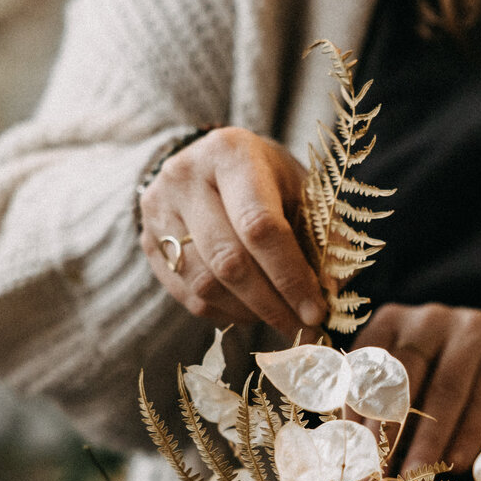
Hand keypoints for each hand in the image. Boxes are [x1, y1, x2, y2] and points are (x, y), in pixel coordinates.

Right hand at [138, 127, 326, 334]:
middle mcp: (185, 177)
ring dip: (248, 312)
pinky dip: (225, 313)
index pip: (260, 226)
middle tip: (301, 327)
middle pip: (229, 260)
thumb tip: (333, 290)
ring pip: (205, 284)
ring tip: (278, 317)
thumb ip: (323, 233)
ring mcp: (158, 210)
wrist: (208, 164)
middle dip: (271, 304)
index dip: (290, 275)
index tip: (316, 311)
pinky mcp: (148, 241)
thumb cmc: (266, 178)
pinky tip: (250, 311)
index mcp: (231, 153)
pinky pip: (187, 296)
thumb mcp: (300, 188)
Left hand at [352, 302, 480, 473]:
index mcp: (393, 321)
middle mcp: (428, 318)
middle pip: (403, 376)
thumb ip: (387, 407)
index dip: (355, 411)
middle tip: (377, 473)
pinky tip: (455, 464)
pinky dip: (468, 435)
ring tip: (414, 477)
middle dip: (387, 429)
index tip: (350, 453)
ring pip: (444, 389)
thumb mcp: (417, 381)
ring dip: (427, 440)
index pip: (365, 365)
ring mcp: (471, 328)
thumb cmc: (454, 375)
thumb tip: (357, 459)